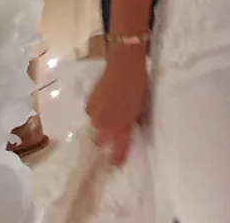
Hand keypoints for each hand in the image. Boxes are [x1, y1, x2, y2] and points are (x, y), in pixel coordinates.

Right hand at [86, 48, 148, 164]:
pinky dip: (98, 112)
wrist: (124, 65)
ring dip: (102, 124)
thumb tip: (130, 127)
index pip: (118, 151)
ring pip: (96, 127)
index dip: (117, 159)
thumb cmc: (138, 85)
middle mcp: (105, 126)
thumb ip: (133, 121)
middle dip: (105, 139)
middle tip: (113, 129)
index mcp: (122, 128)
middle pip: (101, 141)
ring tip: (111, 111)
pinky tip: (105, 102)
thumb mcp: (141, 107)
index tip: (115, 164)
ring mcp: (95, 116)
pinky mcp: (88, 105)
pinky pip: (92, 114)